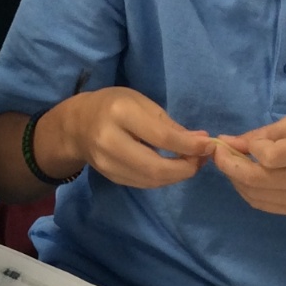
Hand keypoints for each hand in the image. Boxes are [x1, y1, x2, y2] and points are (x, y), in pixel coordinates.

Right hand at [46, 87, 214, 188]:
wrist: (75, 125)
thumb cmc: (112, 105)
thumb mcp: (140, 102)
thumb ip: (168, 124)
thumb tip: (201, 141)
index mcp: (119, 114)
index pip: (161, 138)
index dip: (189, 146)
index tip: (209, 146)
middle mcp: (109, 141)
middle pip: (155, 167)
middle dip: (185, 168)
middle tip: (200, 160)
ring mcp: (107, 163)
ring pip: (150, 180)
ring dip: (176, 176)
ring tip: (190, 163)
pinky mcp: (110, 177)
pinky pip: (143, 183)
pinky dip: (163, 179)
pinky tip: (172, 168)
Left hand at [212, 115, 285, 214]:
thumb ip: (266, 134)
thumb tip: (230, 142)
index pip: (270, 157)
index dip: (250, 149)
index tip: (244, 141)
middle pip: (257, 180)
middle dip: (229, 167)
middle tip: (218, 154)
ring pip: (256, 195)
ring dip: (236, 180)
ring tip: (232, 164)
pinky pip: (264, 205)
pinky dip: (248, 191)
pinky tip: (246, 179)